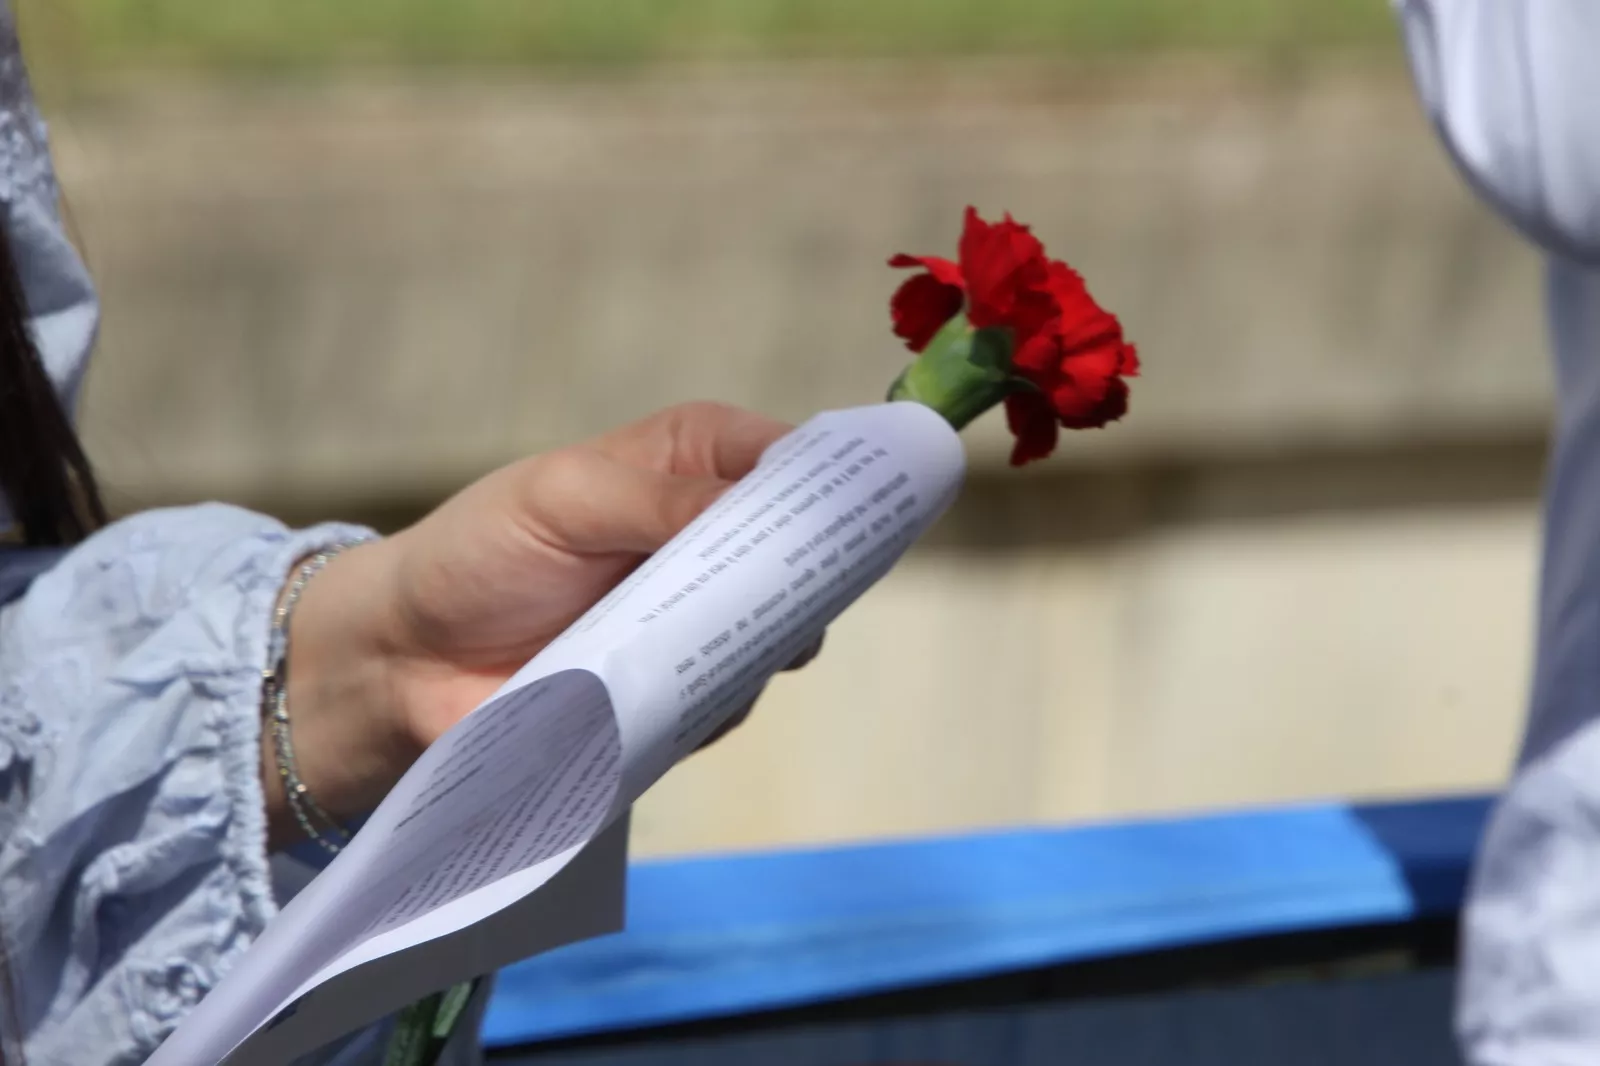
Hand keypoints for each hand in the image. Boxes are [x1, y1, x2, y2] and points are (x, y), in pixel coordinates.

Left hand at [264, 403, 816, 849]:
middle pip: (800, 553)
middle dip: (805, 576)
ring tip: (706, 653)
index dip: (831, 484)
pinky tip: (669, 700)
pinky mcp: (679, 694)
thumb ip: (660, 497)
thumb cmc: (476, 553)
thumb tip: (760, 511)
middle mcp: (708, 540)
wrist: (403, 665)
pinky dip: (712, 703)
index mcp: (688, 463)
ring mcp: (698, 622)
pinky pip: (730, 700)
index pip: (788, 461)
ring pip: (778, 634)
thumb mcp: (562, 498)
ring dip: (756, 647)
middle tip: (792, 598)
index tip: (867, 514)